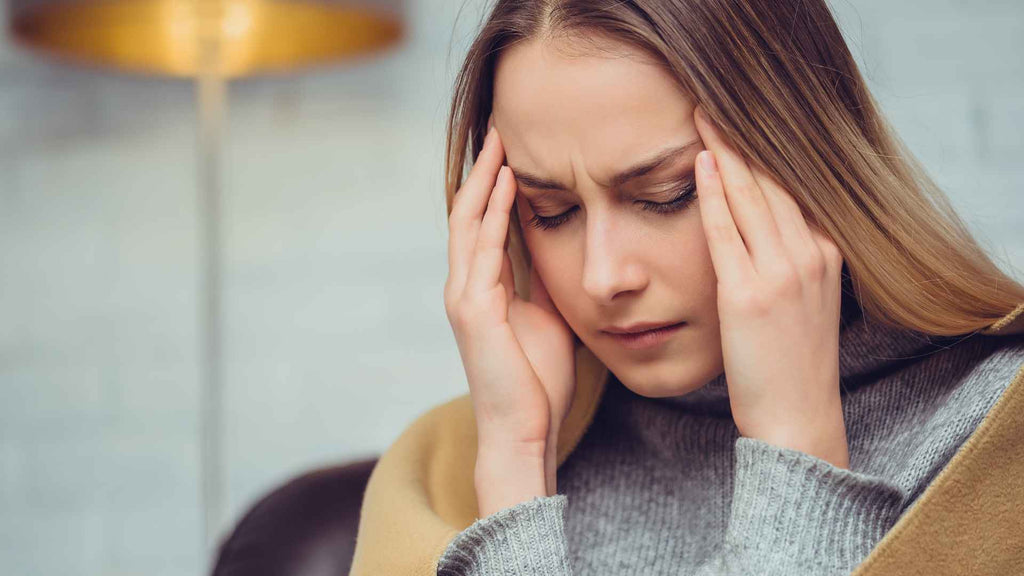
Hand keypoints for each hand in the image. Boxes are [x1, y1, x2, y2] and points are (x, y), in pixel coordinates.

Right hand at [444, 114, 577, 513]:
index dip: (494, 186)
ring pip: (468, 222)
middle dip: (484, 170)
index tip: (513, 150)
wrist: (525, 429)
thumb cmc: (539, 380)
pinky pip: (482, 249)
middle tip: (499, 128)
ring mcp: (464, 296)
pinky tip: (511, 184)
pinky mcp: (473, 310)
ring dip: (485, 180)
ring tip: (500, 142)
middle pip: (469, 212)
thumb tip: (564, 249)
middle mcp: (465, 286)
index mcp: (483, 288)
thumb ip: (545, 283)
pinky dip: (495, 213)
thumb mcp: (548, 317)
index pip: (483, 224)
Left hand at [692, 106, 848, 468]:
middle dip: (743, 138)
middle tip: (715, 100)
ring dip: (727, 151)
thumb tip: (760, 229)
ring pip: (752, 196)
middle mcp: (810, 255)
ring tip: (704, 115)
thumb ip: (789, 260)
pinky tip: (702, 163)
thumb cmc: (791, 364)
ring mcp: (783, 273)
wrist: (797, 418)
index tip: (739, 121)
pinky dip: (714, 194)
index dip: (763, 152)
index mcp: (826, 254)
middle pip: (773, 181)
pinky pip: (727, 232)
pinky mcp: (749, 294)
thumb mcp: (804, 302)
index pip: (790, 188)